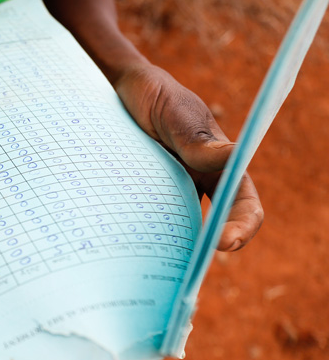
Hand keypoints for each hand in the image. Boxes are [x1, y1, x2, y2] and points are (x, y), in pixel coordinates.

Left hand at [113, 64, 263, 250]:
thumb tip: (232, 156)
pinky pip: (147, 223)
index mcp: (219, 167)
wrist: (118, 91)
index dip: (242, 226)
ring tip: (159, 268)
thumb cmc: (156, 98)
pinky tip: (131, 252)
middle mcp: (197, 184)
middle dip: (205, 249)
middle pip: (212, 225)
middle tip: (191, 267)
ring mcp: (168, 193)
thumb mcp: (175, 113)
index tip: (227, 242)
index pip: (242, 202)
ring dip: (173, 250)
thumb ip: (197, 139)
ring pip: (178, 230)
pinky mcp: (140, 197)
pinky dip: (144, 238)